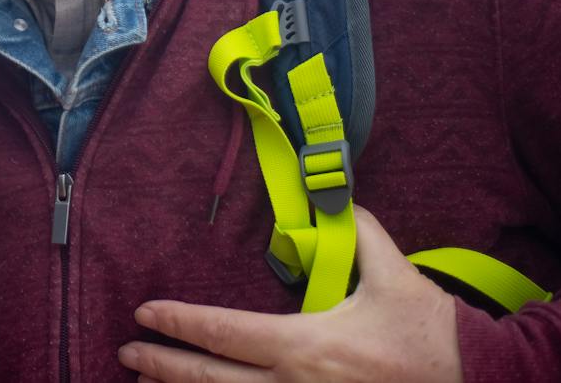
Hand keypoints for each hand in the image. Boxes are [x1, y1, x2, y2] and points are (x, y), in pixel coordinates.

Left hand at [118, 206, 461, 381]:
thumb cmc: (433, 336)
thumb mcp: (396, 275)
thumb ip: (361, 232)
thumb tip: (337, 196)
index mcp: (307, 346)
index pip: (223, 334)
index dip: (178, 324)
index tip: (144, 312)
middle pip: (210, 382)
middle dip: (162, 366)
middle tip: (127, 352)